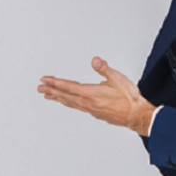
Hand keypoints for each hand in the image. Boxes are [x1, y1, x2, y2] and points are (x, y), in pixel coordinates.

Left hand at [38, 57, 155, 136]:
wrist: (136, 115)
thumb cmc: (129, 98)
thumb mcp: (117, 79)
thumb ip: (104, 69)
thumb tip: (94, 60)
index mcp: (91, 93)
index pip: (68, 86)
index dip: (55, 82)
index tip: (45, 80)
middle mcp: (88, 103)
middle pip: (65, 96)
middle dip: (52, 90)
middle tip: (40, 88)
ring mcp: (91, 110)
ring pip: (70, 103)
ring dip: (58, 98)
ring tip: (49, 96)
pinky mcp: (95, 113)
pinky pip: (77, 107)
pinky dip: (69, 103)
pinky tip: (69, 102)